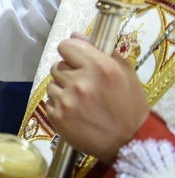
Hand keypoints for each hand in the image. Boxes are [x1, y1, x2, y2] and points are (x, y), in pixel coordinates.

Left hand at [46, 32, 149, 163]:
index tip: (77, 60)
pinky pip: (49, 100)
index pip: (66, 46)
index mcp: (99, 67)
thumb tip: (75, 34)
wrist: (128, 142)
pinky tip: (75, 112)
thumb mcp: (124, 73)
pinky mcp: (57, 116)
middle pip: (57, 65)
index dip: (71, 52)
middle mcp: (79, 81)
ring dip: (62, 89)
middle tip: (84, 86)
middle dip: (68, 72)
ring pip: (51, 83)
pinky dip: (59, 105)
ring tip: (81, 101)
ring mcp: (66, 100)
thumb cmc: (128, 105)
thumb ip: (100, 51)